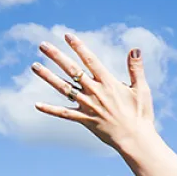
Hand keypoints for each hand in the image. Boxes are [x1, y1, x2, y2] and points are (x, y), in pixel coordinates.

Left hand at [32, 34, 155, 150]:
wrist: (135, 140)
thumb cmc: (141, 115)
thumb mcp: (142, 89)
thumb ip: (136, 69)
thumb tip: (135, 49)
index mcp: (108, 83)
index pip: (90, 60)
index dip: (79, 47)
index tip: (67, 36)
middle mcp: (95, 92)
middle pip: (72, 70)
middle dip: (56, 56)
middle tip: (42, 45)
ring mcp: (88, 106)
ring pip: (64, 88)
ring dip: (48, 76)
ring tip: (34, 66)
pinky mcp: (85, 120)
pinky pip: (64, 114)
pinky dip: (51, 109)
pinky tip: (37, 104)